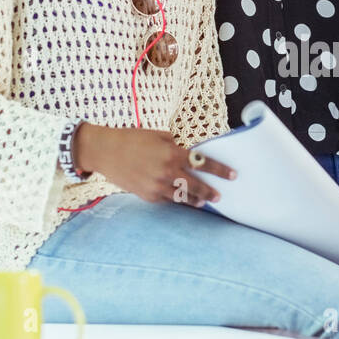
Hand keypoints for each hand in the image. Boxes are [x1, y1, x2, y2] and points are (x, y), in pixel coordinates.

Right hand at [73, 124, 234, 205]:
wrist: (105, 151)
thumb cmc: (132, 139)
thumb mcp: (158, 136)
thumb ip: (176, 146)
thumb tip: (189, 155)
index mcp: (172, 154)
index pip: (203, 164)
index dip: (220, 171)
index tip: (233, 176)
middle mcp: (167, 172)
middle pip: (196, 186)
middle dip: (210, 192)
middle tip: (219, 196)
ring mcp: (157, 187)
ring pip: (182, 198)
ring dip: (195, 200)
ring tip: (203, 202)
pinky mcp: (148, 196)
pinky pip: (167, 200)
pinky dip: (175, 200)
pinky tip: (181, 199)